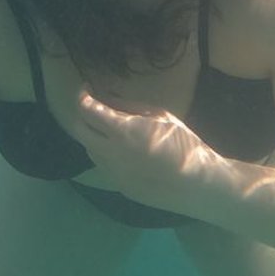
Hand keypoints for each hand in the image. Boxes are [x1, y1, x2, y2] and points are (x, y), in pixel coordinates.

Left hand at [63, 91, 214, 214]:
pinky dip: (105, 153)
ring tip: (110, 129)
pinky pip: (103, 165)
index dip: (83, 96)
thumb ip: (128, 106)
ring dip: (93, 136)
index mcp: (121, 131)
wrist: (196, 184)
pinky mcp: (118, 186)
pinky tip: (123, 150)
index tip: (87, 89)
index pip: (87, 110)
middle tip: (91, 106)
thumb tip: (107, 98)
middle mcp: (109, 153)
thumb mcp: (158, 115)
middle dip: (81, 115)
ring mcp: (112, 173)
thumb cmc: (183, 144)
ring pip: (89, 149)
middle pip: (78, 130)